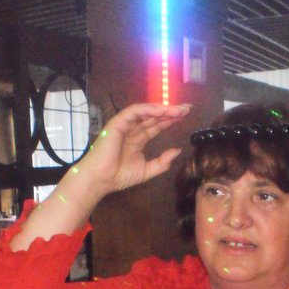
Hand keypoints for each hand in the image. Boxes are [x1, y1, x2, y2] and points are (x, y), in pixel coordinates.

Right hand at [76, 103, 190, 194]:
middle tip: (187, 108)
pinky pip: (134, 112)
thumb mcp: (147, 171)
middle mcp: (133, 130)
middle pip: (154, 116)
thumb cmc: (119, 176)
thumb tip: (178, 151)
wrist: (101, 180)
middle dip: (171, 111)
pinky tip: (161, 111)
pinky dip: (148, 109)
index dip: (171, 119)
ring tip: (178, 110)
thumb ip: (162, 162)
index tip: (186, 116)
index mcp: (139, 139)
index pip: (157, 125)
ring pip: (146, 112)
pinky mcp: (118, 123)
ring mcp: (125, 125)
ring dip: (162, 109)